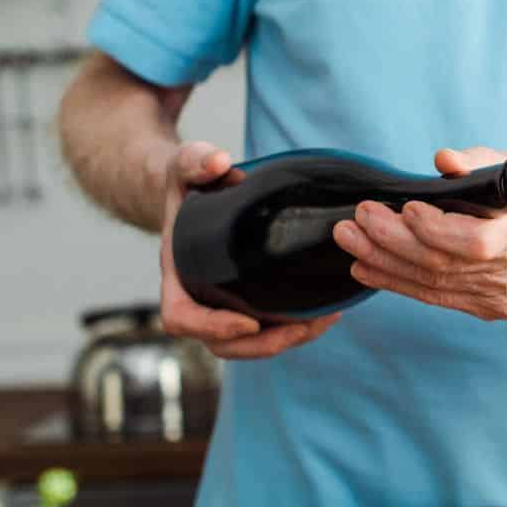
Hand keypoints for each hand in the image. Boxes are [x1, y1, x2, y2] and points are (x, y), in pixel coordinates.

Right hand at [158, 141, 339, 357]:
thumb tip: (220, 162)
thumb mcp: (185, 164)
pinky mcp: (248, 304)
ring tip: (324, 321)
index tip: (248, 321)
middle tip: (302, 327)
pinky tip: (328, 313)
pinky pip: (268, 330)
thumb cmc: (189, 183)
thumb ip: (195, 161)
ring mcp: (222, 306)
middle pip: (221, 345)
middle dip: (262, 344)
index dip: (211, 327)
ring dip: (287, 340)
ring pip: (249, 345)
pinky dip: (297, 328)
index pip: (181, 317)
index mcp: (178, 274)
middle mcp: (198, 297)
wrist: (197, 194)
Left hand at [335, 147, 506, 320]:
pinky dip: (396, 282)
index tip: (407, 207)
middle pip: (442, 266)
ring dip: (383, 261)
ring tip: (349, 237)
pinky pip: (435, 297)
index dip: (436, 229)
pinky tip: (365, 267)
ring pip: (432, 284)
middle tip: (358, 217)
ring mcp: (498, 297)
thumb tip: (443, 160)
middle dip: (392, 241)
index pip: (475, 243)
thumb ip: (482, 162)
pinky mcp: (485, 307)